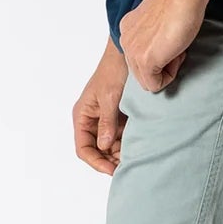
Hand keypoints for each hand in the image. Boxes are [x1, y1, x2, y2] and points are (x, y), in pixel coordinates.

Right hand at [74, 41, 130, 175]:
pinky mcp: (119, 117)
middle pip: (97, 150)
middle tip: (128, 167)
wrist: (127, 54)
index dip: (96, 162)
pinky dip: (128, 143)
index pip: (83, 148)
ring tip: (136, 158)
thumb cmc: (113, 71)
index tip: (112, 170)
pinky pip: (121, 136)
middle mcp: (91, 120)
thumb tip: (104, 147)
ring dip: (120, 153)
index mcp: (82, 116)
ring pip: (110, 146)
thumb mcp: (109, 98)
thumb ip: (106, 123)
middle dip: (110, 160)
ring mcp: (105, 120)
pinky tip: (140, 148)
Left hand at [117, 0, 208, 93]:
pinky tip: (177, 55)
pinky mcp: (145, 61)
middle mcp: (126, 41)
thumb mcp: (158, 19)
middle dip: (161, 66)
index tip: (171, 41)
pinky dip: (169, 76)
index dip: (159, 55)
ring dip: (166, 71)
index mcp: (127, 29)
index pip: (138, 58)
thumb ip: (153, 34)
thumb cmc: (178, 1)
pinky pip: (155, 85)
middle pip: (140, 72)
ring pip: (146, 81)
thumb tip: (162, 45)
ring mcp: (133, 52)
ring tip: (177, 50)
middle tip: (177, 48)